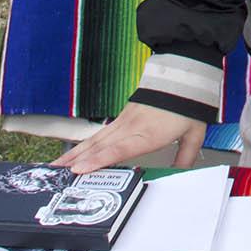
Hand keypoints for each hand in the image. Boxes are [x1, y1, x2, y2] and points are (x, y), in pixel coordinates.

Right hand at [51, 101, 205, 171]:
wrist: (181, 75)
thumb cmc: (186, 104)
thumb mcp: (194, 132)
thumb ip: (186, 156)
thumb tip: (179, 173)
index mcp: (149, 133)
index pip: (119, 148)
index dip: (99, 160)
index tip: (80, 169)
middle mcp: (132, 127)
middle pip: (100, 146)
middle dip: (76, 161)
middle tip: (56, 174)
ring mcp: (124, 121)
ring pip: (94, 140)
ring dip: (74, 154)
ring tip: (55, 167)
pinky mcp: (121, 118)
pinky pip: (98, 135)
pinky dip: (83, 146)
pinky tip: (71, 155)